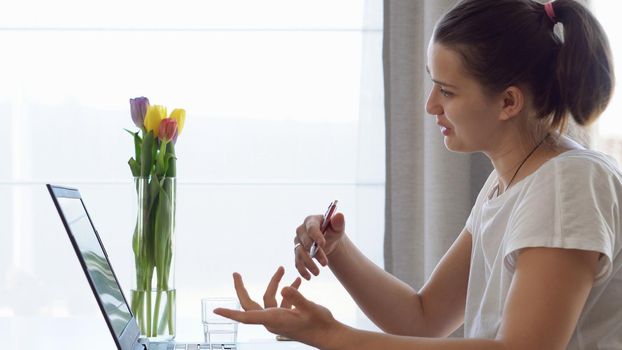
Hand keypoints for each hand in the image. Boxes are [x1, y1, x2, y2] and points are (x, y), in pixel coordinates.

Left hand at [213, 267, 342, 347]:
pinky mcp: (287, 316)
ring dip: (275, 283)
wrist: (330, 335)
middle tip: (236, 274)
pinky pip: (281, 301)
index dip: (230, 313)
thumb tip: (284, 289)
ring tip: (282, 268)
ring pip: (269, 298)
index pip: (246, 316)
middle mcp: (272, 320)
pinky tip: (297, 281)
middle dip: (242, 289)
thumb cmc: (320, 324)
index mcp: (273, 319)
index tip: (216, 310)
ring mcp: (279, 318)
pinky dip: (287, 290)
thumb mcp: (310, 308)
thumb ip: (296, 298)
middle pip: (250, 304)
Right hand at [294, 212, 345, 279]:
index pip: (311, 228)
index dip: (316, 236)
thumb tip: (339, 216)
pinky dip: (302, 270)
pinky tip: (309, 277)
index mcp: (310, 221)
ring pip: (299, 253)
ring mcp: (297, 242)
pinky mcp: (297, 252)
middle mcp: (301, 230)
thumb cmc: (333, 231)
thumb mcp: (338, 227)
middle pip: (305, 242)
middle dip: (315, 253)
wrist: (329, 240)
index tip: (323, 244)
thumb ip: (338, 222)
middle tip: (325, 263)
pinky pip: (297, 262)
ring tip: (317, 273)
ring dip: (308, 264)